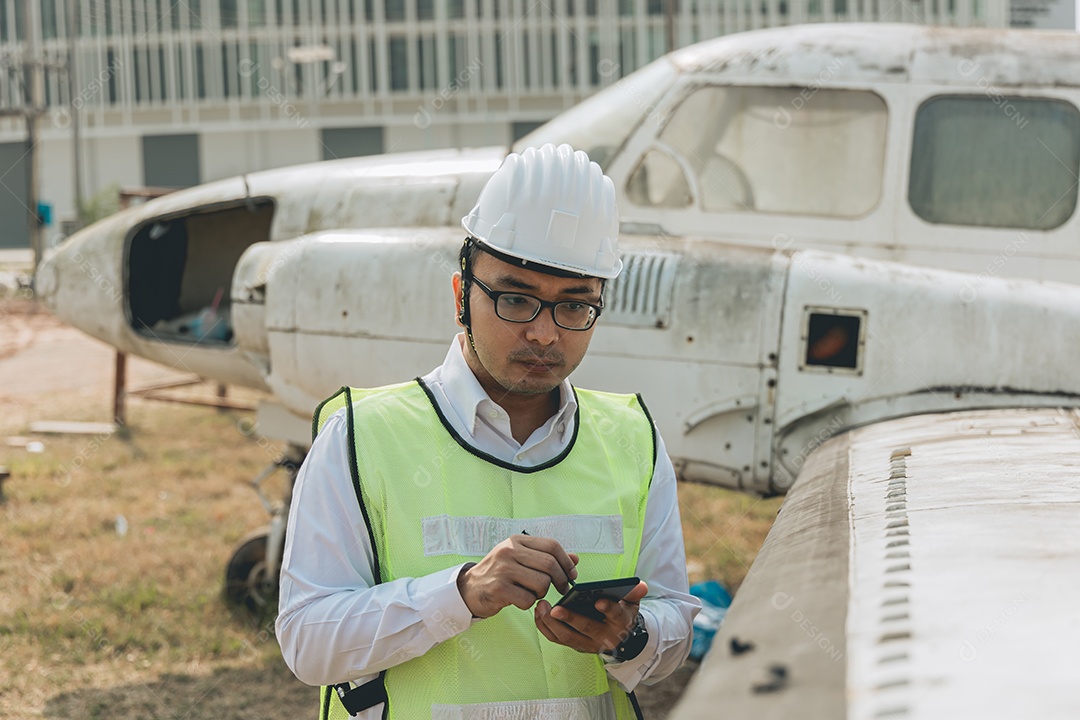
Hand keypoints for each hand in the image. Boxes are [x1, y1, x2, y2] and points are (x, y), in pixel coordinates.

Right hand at [456, 534, 578, 618]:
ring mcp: (503, 569)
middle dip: (560, 580)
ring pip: (541, 583)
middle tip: (562, 589)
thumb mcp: (521, 559)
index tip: (572, 575)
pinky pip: (528, 599)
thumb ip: (546, 557)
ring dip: (542, 593)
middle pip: (549, 564)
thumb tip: (575, 559)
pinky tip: (519, 600)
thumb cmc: (500, 573)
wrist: (470, 588)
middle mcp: (509, 551)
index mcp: (516, 540)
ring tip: (532, 593)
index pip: (552, 546)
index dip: (566, 562)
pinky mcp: (498, 588)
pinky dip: (529, 603)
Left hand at [533, 580, 647, 653]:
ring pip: (568, 637)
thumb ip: (634, 593)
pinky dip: (545, 627)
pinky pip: (557, 639)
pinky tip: (539, 613)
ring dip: (552, 623)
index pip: (616, 615)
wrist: (618, 638)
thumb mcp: (631, 603)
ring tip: (542, 606)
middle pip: (586, 629)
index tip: (598, 601)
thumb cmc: (621, 614)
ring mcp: (588, 643)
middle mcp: (604, 636)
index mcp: (620, 623)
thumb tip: (641, 585)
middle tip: (556, 609)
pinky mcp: (574, 645)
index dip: (608, 608)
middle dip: (571, 619)